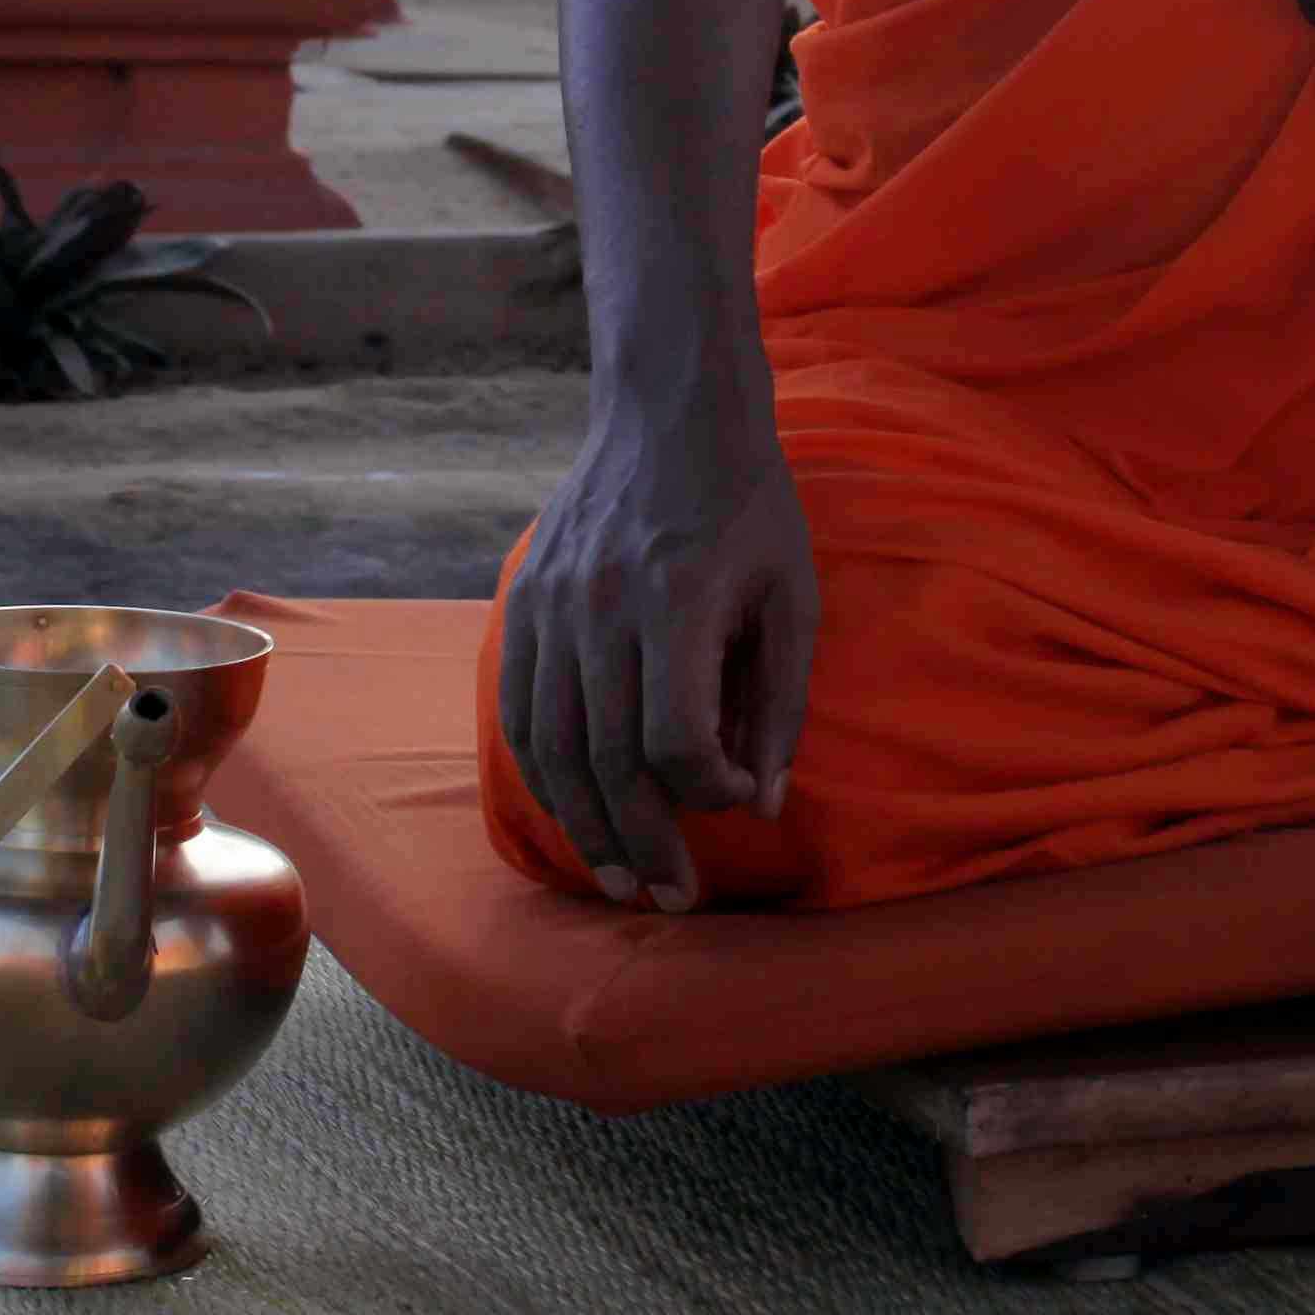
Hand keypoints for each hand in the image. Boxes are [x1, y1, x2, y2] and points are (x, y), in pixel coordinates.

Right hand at [495, 381, 815, 913]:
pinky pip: (521, 713)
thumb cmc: (750, 510)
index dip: (708, 790)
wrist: (671, 416)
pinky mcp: (524, 605)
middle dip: (642, 841)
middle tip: (671, 898)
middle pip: (608, 758)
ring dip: (585, 825)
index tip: (738, 794)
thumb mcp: (794, 598)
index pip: (674, 738)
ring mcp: (550, 606)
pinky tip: (577, 813)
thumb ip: (779, 706)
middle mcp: (599, 608)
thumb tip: (761, 804)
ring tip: (620, 879)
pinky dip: (546, 776)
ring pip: (552, 748)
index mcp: (675, 602)